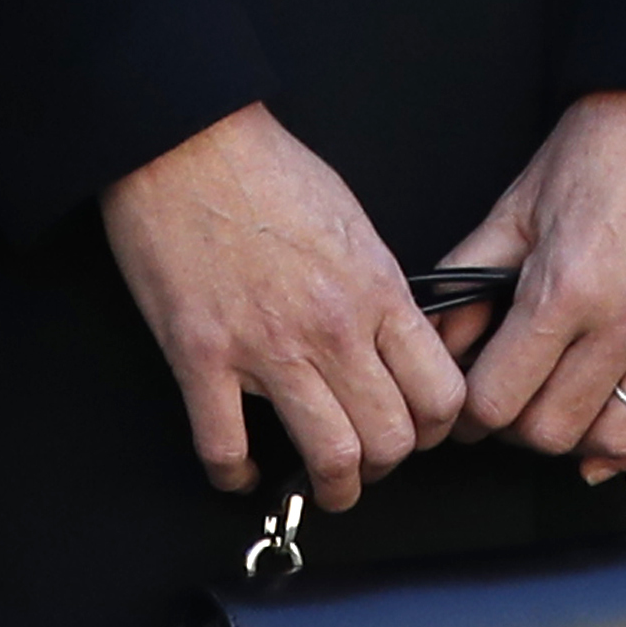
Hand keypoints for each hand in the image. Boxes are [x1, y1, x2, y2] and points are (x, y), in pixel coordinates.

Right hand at [102, 103, 464, 513]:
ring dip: (333, 487)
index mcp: (374, 288)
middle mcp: (330, 326)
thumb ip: (377, 285)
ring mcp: (264, 347)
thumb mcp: (352, 218)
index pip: (439, 391)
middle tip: (371, 461)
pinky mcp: (200, 357)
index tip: (417, 430)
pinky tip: (243, 471)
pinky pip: (226, 450)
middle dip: (386, 466)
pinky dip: (237, 477)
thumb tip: (394, 336)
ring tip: (325, 483)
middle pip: (391, 439)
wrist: (186, 140)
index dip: (435, 427)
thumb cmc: (265, 167)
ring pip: (329, 458)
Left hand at [439, 92, 625, 477]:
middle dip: (517, 427)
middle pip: (553, 429)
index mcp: (567, 285)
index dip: (469, 411)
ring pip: (620, 437)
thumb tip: (439, 333)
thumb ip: (471, 273)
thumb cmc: (610, 141)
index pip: (498, 397)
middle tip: (509, 403)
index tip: (467, 404)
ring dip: (578, 439)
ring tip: (560, 412)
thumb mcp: (521, 201)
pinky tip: (614, 437)